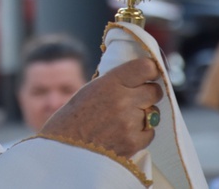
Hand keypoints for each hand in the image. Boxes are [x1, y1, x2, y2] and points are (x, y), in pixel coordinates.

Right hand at [39, 57, 162, 157]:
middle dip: (148, 94)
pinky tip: (124, 133)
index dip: (151, 70)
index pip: (146, 67)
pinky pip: (150, 133)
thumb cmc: (73, 117)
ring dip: (144, 114)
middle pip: (155, 91)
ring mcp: (129, 123)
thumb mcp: (91, 89)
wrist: (63, 150)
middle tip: (136, 99)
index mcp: (111, 83)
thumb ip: (116, 82)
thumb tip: (139, 78)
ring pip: (154, 113)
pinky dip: (141, 133)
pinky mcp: (133, 143)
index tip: (149, 74)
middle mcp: (123, 100)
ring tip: (124, 119)